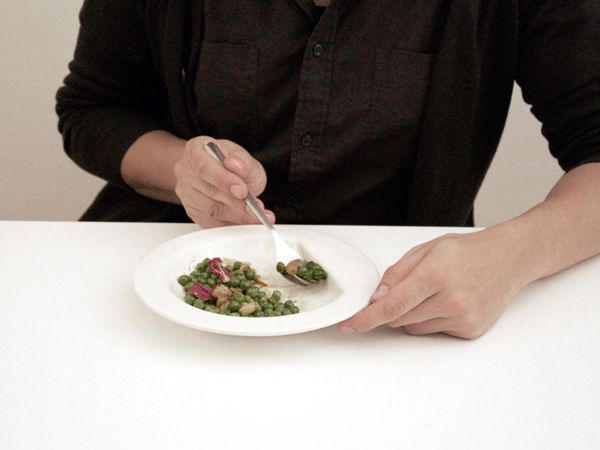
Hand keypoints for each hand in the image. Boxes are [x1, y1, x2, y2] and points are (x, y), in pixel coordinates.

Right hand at [174, 136, 274, 227]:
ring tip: (258, 216)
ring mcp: (186, 192)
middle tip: (258, 209)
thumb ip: (242, 161)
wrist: (223, 174)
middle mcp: (185, 171)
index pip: (204, 167)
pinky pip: (212, 223)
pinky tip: (247, 221)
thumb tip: (234, 165)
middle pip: (210, 192)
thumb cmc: (232, 163)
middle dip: (238, 204)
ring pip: (212, 211)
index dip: (224, 181)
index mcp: (195, 149)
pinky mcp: (191, 211)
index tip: (243, 191)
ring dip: (238, 217)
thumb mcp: (243, 156)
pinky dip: (232, 224)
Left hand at [338, 228, 535, 338]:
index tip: (348, 325)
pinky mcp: (470, 330)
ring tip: (435, 292)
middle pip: (398, 319)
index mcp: (435, 275)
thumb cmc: (468, 251)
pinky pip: (433, 331)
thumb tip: (376, 297)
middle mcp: (450, 300)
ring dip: (412, 314)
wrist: (509, 259)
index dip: (365, 318)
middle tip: (410, 287)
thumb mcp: (426, 250)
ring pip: (413, 328)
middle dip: (392, 307)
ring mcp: (462, 318)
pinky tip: (449, 301)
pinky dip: (432, 319)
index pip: (390, 306)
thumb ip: (397, 273)